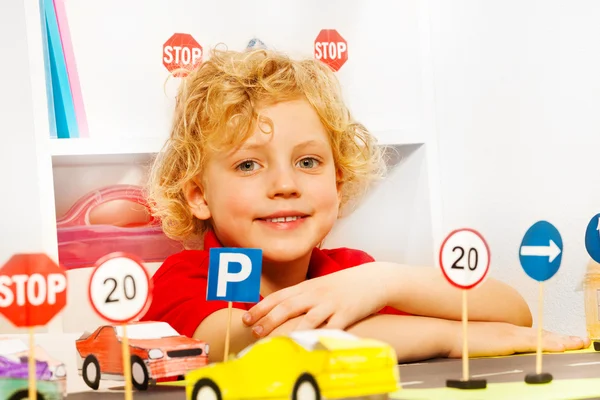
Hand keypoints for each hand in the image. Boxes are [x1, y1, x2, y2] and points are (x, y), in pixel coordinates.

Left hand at [242, 264, 392, 337]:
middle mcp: (316, 294)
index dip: (261, 307)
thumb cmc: (345, 285)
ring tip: (275, 341)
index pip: (279, 296)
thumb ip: (302, 296)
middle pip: (288, 306)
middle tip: (253, 330)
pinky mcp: (346, 314)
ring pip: (306, 317)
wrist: (374, 279)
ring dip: (289, 330)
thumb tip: (280, 310)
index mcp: (308, 286)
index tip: (246, 317)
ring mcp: (331, 304)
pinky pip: (331, 327)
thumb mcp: (320, 286)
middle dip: (268, 319)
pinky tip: (308, 344)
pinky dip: (318, 335)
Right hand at [449, 321, 589, 357]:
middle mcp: (509, 328)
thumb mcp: (476, 340)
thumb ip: (488, 343)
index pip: (531, 333)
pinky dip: (550, 344)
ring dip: (562, 340)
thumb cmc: (458, 338)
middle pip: (542, 334)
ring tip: (578, 343)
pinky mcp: (507, 341)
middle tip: (579, 340)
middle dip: (562, 337)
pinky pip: (534, 343)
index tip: (562, 339)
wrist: (447, 332)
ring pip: (543, 337)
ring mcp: (509, 333)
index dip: (549, 336)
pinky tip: (562, 347)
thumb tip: (491, 349)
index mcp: (503, 329)